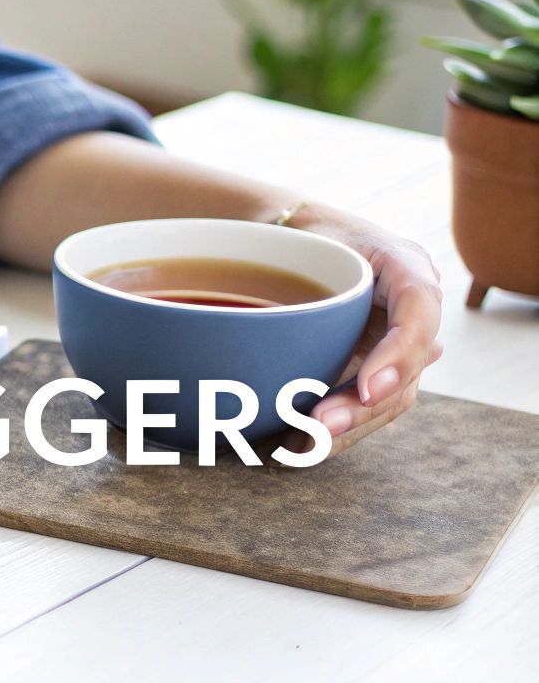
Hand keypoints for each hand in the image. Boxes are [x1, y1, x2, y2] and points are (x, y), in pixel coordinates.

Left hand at [288, 204, 444, 453]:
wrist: (296, 238)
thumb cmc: (296, 236)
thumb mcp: (298, 236)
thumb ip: (293, 266)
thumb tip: (264, 317)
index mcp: (404, 265)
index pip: (417, 310)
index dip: (398, 353)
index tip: (369, 388)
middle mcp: (411, 307)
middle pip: (406, 367)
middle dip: (364, 405)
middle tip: (319, 428)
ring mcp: (399, 340)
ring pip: (392, 397)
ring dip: (352, 427)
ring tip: (305, 446)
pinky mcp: (376, 367)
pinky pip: (369, 405)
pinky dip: (339, 430)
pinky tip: (303, 445)